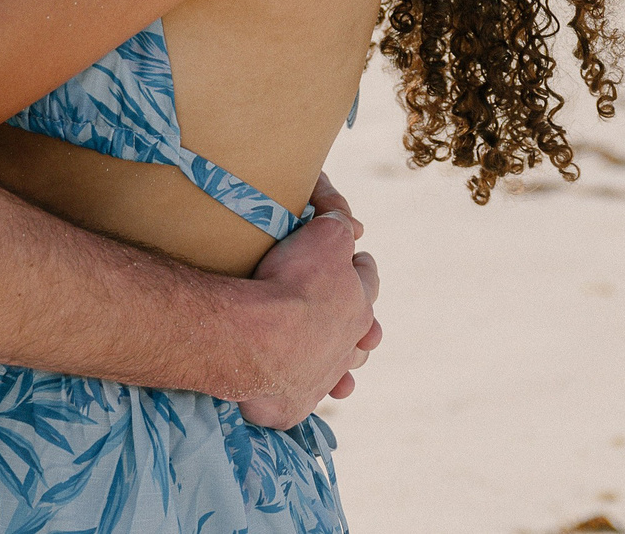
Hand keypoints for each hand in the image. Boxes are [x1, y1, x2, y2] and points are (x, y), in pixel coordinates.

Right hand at [236, 175, 382, 428]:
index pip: (367, 275)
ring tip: (323, 348)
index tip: (348, 256)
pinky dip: (306, 387)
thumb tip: (350, 222)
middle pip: (364, 327)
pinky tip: (296, 382)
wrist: (257, 341)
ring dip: (337, 356)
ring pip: (344, 367)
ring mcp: (326, 377)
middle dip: (354, 314)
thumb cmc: (291, 284)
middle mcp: (351, 343)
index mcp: (360, 301)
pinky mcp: (297, 404)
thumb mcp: (323, 235)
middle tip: (337, 305)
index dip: (356, 262)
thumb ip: (338, 221)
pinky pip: (309, 397)